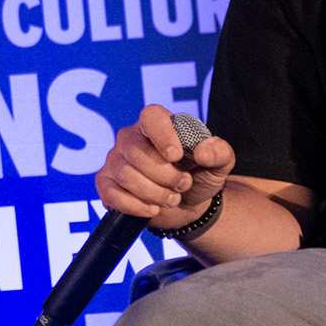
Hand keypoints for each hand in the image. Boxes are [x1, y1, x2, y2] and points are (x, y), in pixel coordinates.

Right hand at [97, 103, 235, 227]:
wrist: (187, 205)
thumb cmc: (199, 176)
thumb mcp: (219, 165)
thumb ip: (220, 152)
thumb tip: (203, 151)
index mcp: (157, 124)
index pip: (151, 116)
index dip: (162, 135)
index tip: (176, 156)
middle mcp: (131, 138)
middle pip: (136, 151)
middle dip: (165, 175)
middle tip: (183, 185)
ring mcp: (115, 160)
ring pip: (126, 175)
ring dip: (155, 193)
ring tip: (172, 198)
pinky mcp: (106, 183)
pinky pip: (112, 194)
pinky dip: (137, 206)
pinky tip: (153, 209)